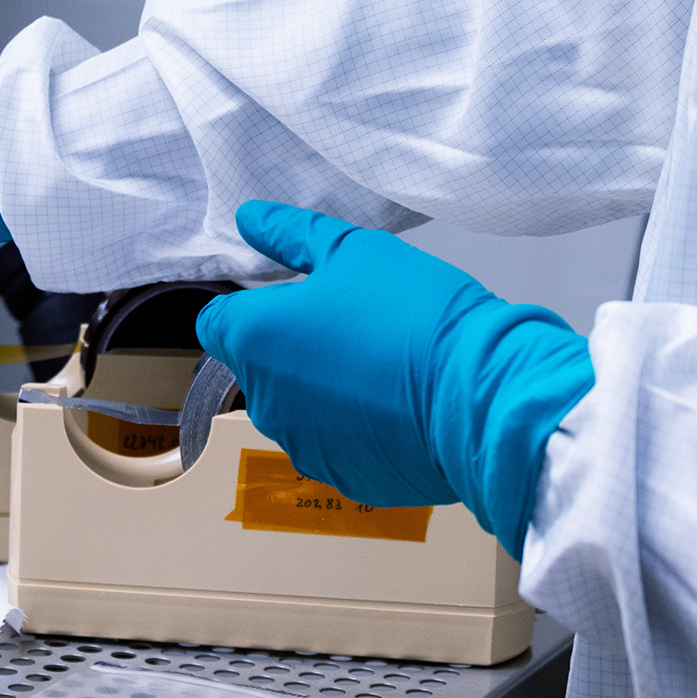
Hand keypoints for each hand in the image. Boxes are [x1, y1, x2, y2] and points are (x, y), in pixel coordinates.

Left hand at [195, 200, 593, 558]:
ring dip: (322, 391)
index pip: (216, 322)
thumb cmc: (415, 313)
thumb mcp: (354, 250)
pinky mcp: (344, 479)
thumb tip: (249, 218)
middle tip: (352, 325)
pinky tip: (397, 407)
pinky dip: (355, 429)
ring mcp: (302, 447)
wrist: (480, 396)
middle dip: (291, 347)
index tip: (294, 299)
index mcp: (254, 339)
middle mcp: (264, 401)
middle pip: (258, 368)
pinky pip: (336, 445)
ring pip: (297, 409)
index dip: (251, 306)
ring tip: (381, 367)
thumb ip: (291, 235)